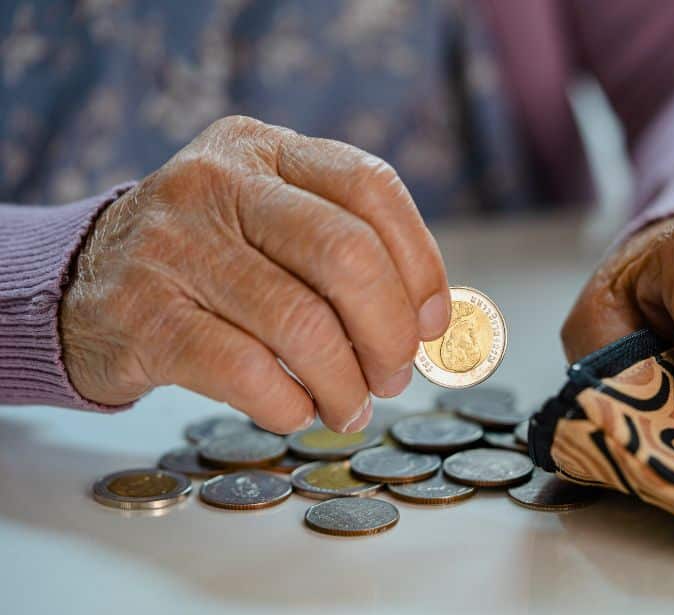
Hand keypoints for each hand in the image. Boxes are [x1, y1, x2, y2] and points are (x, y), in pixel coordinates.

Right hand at [61, 116, 450, 433]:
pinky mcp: (144, 314)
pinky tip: (296, 410)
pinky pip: (248, 371)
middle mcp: (218, 181)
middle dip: (389, 333)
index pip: (371, 187)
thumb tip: (427, 324)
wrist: (84, 285)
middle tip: (393, 375)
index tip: (432, 324)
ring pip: (302, 324)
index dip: (421, 263)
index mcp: (265, 148)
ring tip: (349, 406)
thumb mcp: (269, 220)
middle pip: (348, 256)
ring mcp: (175, 245)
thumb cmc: (207, 260)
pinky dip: (291, 405)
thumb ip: (344, 251)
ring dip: (345, 383)